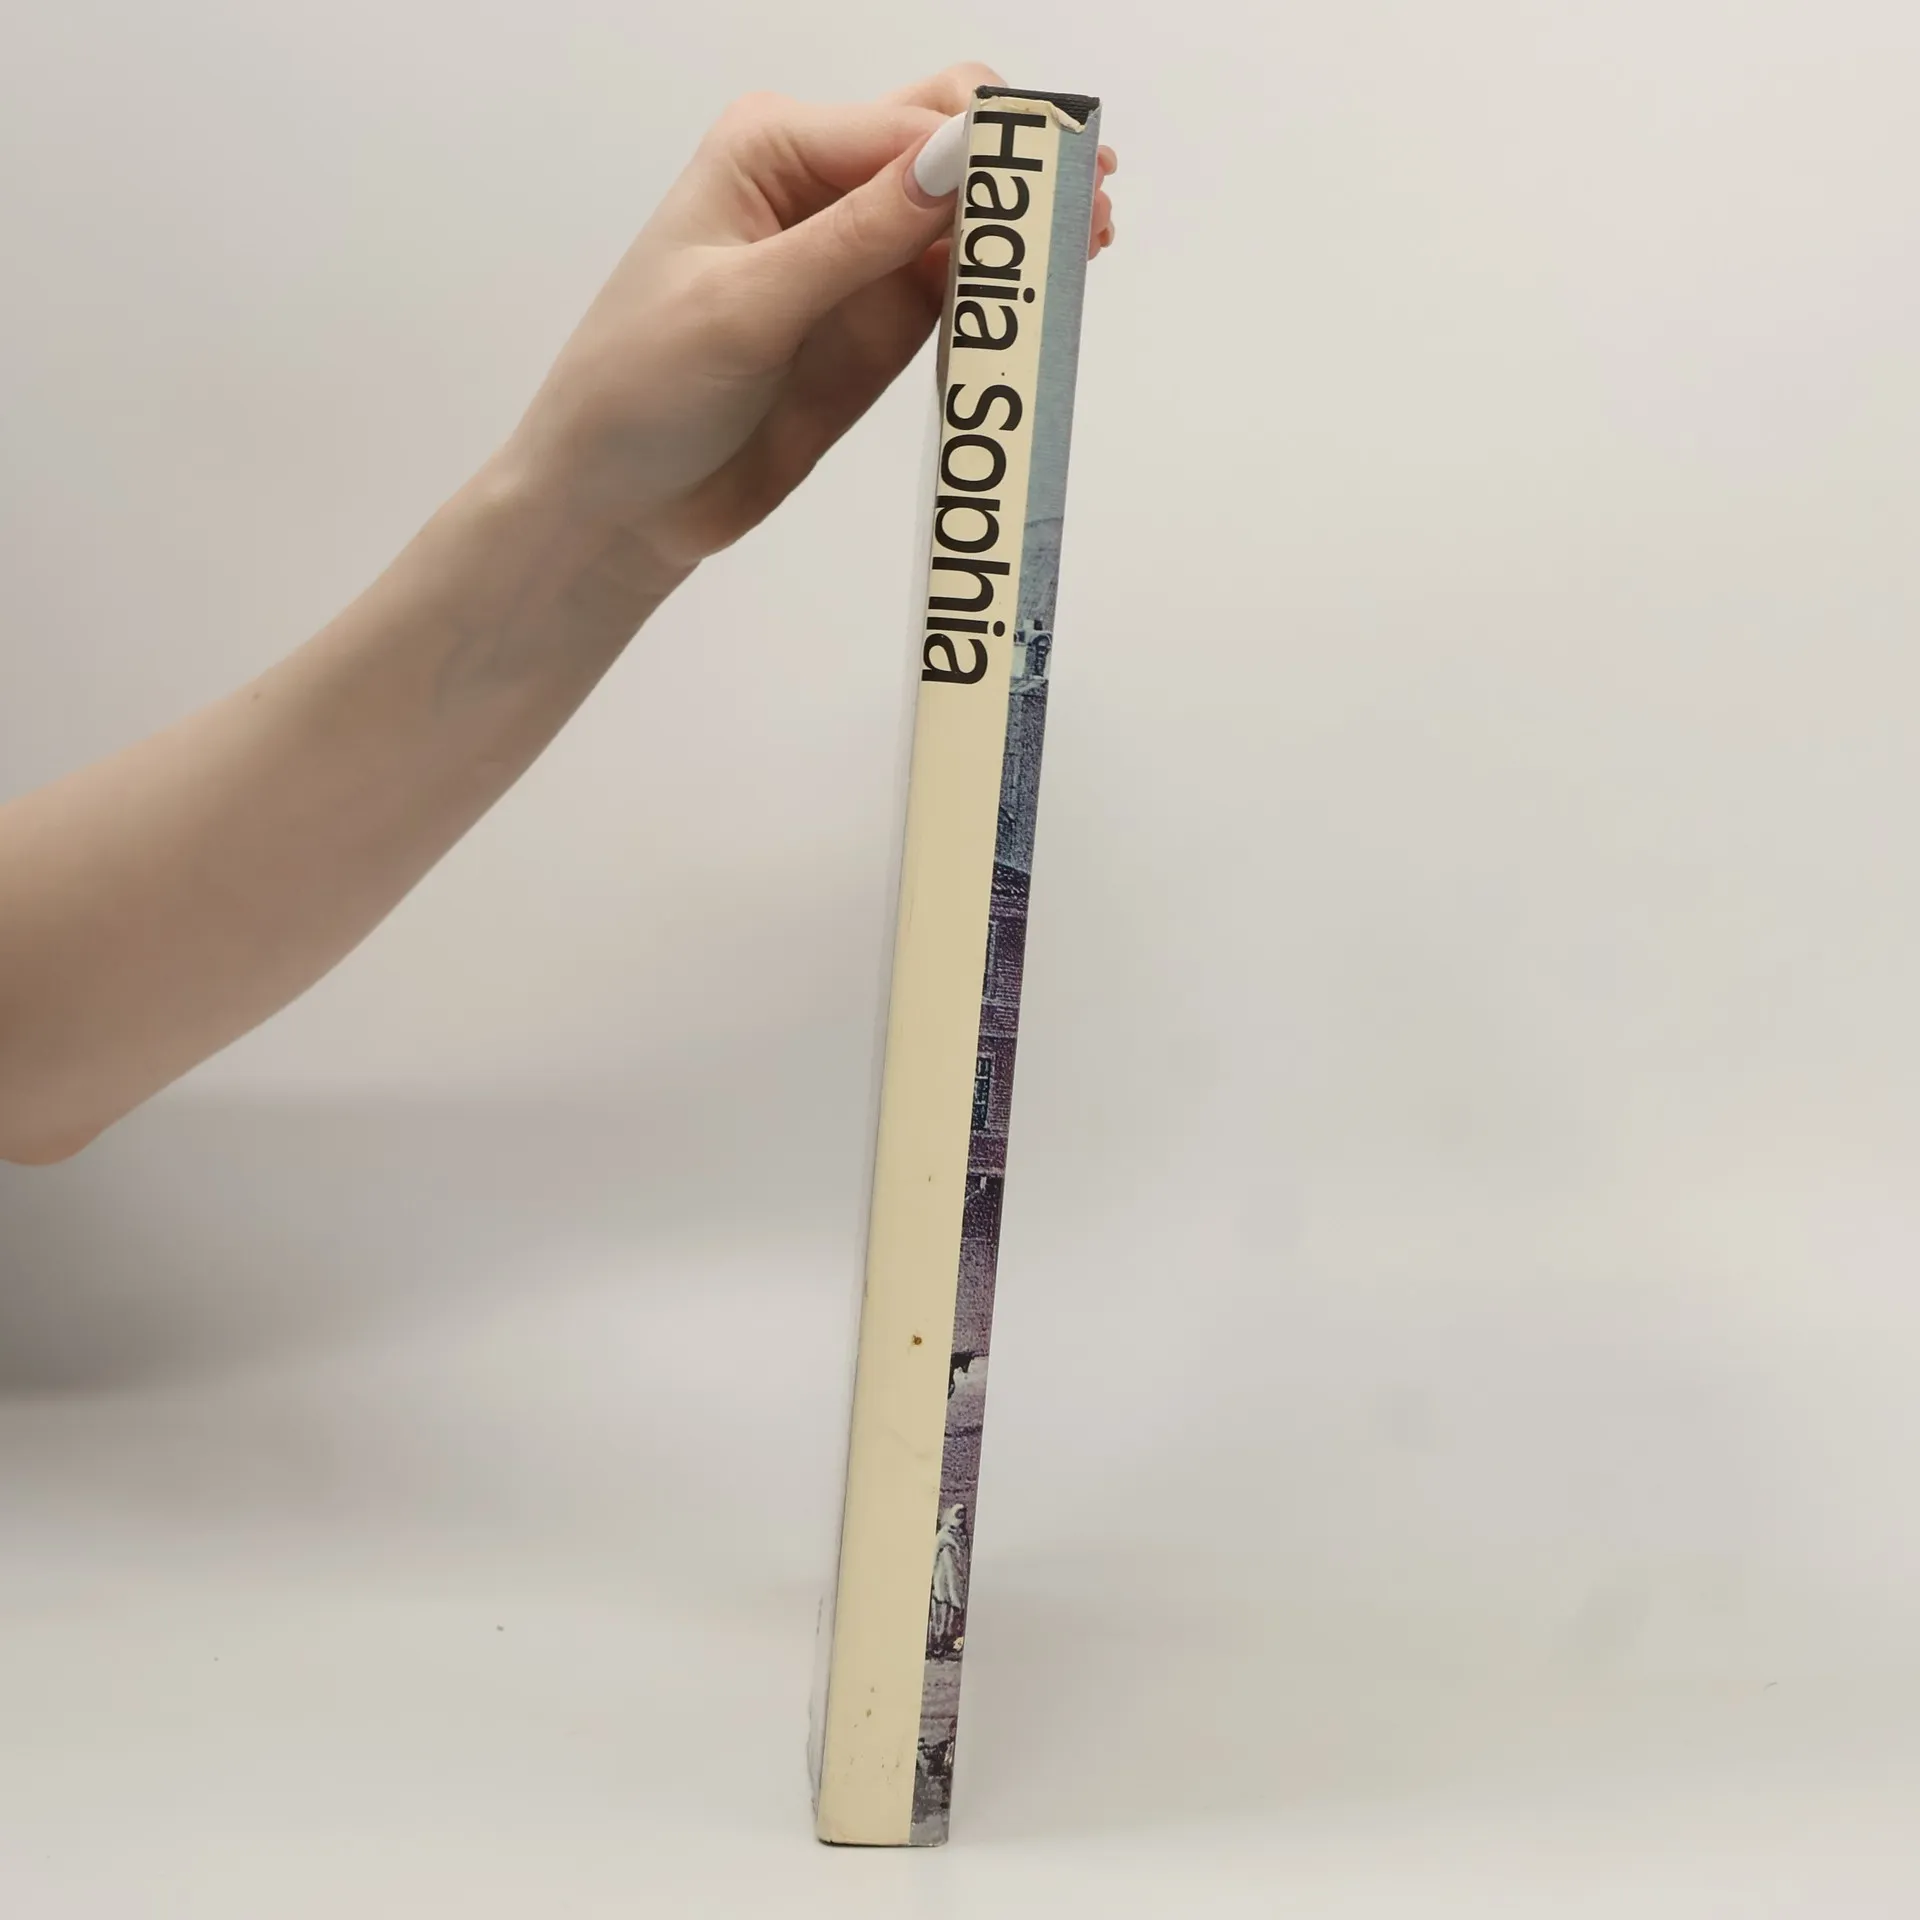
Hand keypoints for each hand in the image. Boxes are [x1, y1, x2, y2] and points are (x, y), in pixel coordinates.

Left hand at [501, 64, 1117, 589]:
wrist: (618, 502)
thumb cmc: (639, 388)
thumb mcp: (744, 308)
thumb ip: (852, 239)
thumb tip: (951, 164)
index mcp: (773, 150)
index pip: (907, 129)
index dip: (987, 155)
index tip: (1052, 193)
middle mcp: (822, 189)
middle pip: (948, 150)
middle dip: (1019, 173)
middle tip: (1088, 210)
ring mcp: (857, 261)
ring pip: (966, 223)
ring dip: (1025, 234)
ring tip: (1087, 251)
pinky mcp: (878, 330)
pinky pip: (959, 296)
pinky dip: (1004, 297)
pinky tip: (1045, 302)